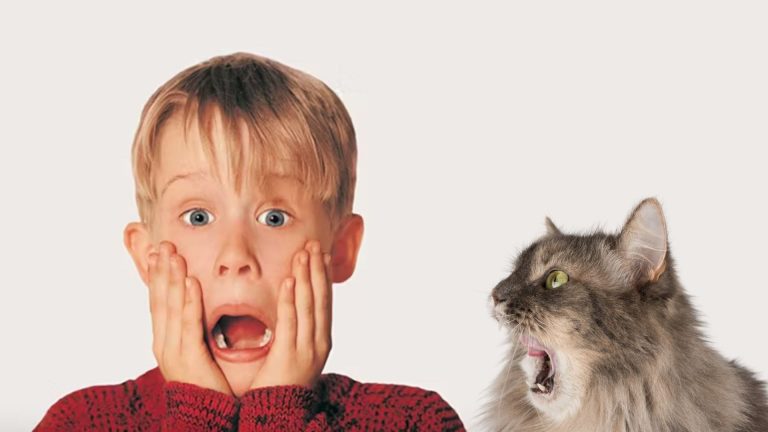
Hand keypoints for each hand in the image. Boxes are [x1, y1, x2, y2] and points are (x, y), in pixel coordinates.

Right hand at [147, 241, 231, 394]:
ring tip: (173, 254)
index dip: (157, 277)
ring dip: (172, 278)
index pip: (159, 302)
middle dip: (161, 271)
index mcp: (165, 341)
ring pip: (172, 307)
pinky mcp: (189, 358)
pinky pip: (189, 325)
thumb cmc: (205, 386)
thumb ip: (193, 331)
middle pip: (160, 300)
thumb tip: (198, 309)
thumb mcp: (195, 352)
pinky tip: (191, 282)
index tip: (157, 252)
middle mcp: (164, 343)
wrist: (203, 418)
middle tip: (161, 244)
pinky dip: (190, 301)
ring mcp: (173, 351)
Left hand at [249, 240, 332, 388]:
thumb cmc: (283, 387)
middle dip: (317, 270)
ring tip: (304, 253)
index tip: (320, 254)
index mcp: (321, 341)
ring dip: (306, 277)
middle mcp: (318, 342)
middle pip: (320, 298)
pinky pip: (290, 321)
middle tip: (314, 245)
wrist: (280, 418)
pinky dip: (291, 299)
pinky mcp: (289, 355)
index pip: (324, 302)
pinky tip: (290, 281)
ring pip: (308, 305)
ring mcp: (306, 349)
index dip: (323, 276)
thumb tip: (291, 313)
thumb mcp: (295, 356)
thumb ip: (295, 335)